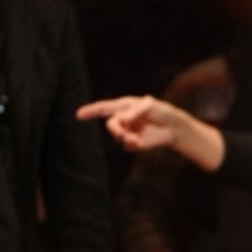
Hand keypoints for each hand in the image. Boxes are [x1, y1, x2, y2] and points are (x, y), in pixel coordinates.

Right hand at [76, 96, 224, 170]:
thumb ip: (135, 111)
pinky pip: (125, 145)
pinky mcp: (133, 143)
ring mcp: (127, 131)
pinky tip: (141, 141)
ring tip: (137, 139)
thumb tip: (123, 120)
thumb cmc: (162, 111)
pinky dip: (131, 144)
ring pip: (117, 136)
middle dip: (115, 130)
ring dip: (125, 138)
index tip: (78, 115)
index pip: (104, 108)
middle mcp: (123, 118)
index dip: (90, 111)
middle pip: (110, 125)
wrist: (173, 128)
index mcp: (124, 106)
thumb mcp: (150, 106)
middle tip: (123, 134)